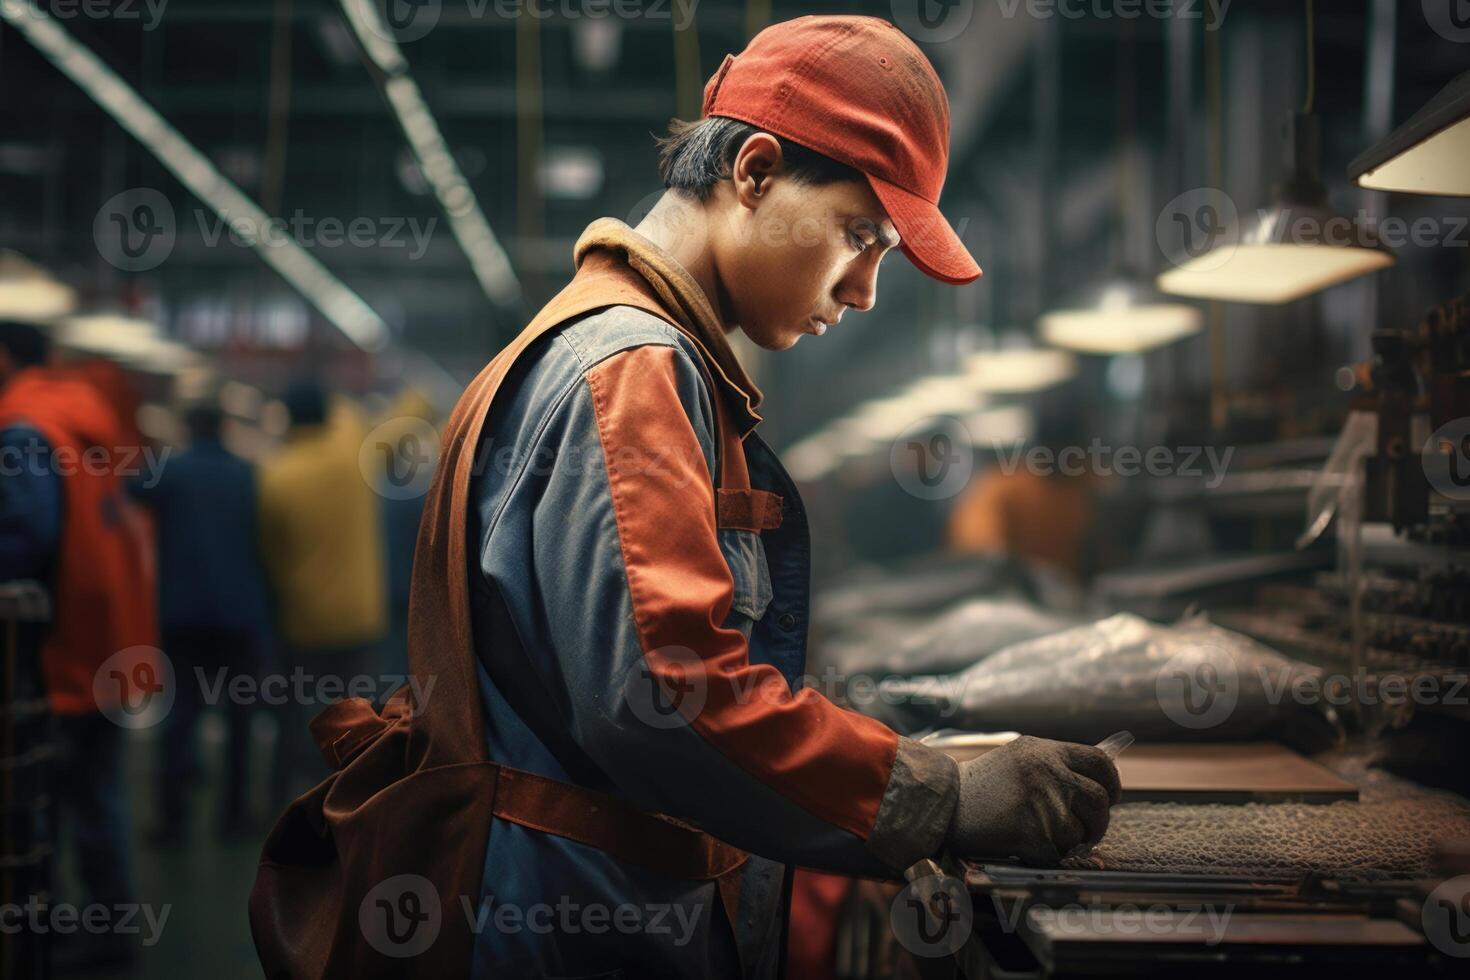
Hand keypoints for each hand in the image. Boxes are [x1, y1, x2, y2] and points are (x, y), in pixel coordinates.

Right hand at [945, 735, 1121, 865]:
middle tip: (1087, 831)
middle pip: (1099, 801)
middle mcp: (1049, 774)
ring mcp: (1042, 804)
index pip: (1100, 762)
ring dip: (1067, 841)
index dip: (1112, 782)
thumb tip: (1098, 782)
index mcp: (1046, 752)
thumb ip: (1056, 765)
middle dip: (1098, 822)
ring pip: (1080, 833)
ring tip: (1040, 834)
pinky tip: (1022, 843)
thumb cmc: (982, 785)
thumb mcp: (1020, 759)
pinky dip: (1044, 855)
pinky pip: (1057, 854)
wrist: (944, 804)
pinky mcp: (1033, 834)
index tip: (1111, 795)